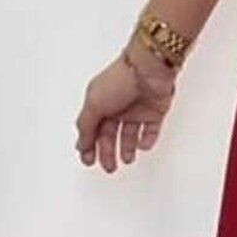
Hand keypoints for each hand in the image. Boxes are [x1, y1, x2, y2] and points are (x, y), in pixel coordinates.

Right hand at [76, 48, 177, 172]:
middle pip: (110, 135)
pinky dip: (147, 140)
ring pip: (130, 134)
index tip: (88, 160)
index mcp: (99, 101)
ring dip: (127, 148)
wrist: (149, 70)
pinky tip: (142, 145)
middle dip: (108, 152)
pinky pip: (151, 130)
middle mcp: (117, 105)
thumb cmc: (120, 79)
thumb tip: (81, 143)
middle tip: (109, 166)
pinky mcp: (155, 111)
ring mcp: (136, 109)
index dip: (89, 145)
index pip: (92, 128)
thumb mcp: (94, 104)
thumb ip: (86, 126)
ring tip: (127, 159)